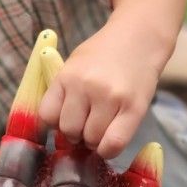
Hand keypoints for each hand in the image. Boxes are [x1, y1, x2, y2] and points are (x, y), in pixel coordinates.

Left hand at [38, 25, 159, 159]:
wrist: (140, 37)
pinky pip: (114, 144)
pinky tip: (110, 141)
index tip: (64, 122)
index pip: (46, 116)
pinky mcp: (133, 109)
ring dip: (95, 141)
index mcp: (66, 76)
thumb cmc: (104, 53)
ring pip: (91, 140)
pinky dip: (109, 150)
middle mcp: (85, 87)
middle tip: (86, 126)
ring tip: (102, 127)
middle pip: (69, 131)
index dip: (54, 124)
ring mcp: (110, 98)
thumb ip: (63, 91)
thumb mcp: (75, 64)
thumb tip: (54, 128)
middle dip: (76, 135)